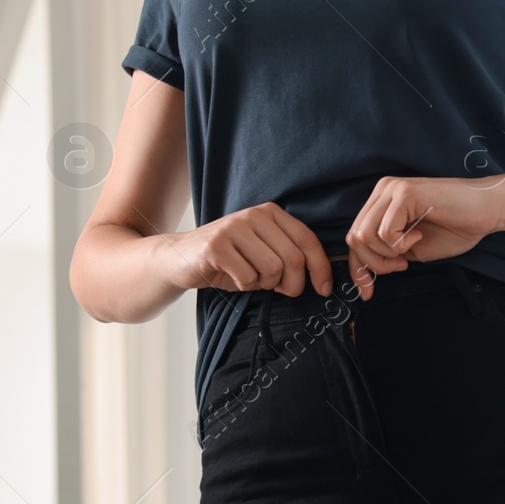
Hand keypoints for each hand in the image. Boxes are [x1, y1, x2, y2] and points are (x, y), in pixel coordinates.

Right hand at [162, 202, 332, 296]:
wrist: (180, 258)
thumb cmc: (230, 260)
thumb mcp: (264, 252)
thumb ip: (290, 255)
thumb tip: (322, 279)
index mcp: (271, 213)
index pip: (308, 240)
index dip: (321, 268)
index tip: (324, 289)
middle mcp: (255, 215)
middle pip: (294, 258)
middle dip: (293, 284)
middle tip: (280, 290)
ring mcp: (234, 228)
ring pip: (273, 268)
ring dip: (265, 284)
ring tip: (251, 278)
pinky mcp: (216, 245)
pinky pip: (248, 277)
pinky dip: (245, 286)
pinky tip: (233, 277)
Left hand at [344, 176, 503, 299]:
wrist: (488, 211)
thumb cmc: (458, 227)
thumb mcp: (414, 249)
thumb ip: (389, 253)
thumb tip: (365, 271)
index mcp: (383, 203)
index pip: (354, 237)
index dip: (357, 269)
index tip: (367, 292)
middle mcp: (383, 191)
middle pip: (354, 238)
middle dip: (374, 264)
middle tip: (401, 266)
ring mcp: (392, 190)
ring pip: (364, 235)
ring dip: (387, 254)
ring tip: (411, 249)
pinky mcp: (405, 193)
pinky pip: (385, 232)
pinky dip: (400, 244)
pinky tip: (418, 236)